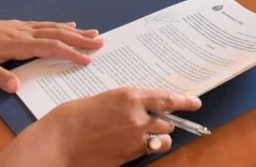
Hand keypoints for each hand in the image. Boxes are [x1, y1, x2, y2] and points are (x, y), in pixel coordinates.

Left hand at [0, 16, 101, 92]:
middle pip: (58, 34)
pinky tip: (69, 24)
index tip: (87, 60)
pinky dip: (61, 25)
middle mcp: (25, 33)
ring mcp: (23, 27)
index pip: (51, 47)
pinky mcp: (19, 26)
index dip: (70, 53)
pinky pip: (46, 24)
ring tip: (93, 33)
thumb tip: (17, 88)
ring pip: (54, 27)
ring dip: (75, 31)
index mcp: (18, 43)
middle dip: (80, 39)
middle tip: (101, 42)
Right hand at [0, 88, 201, 166]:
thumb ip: (125, 104)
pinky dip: (143, 149)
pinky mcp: (127, 157)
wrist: (58, 141)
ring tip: (142, 135)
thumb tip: (137, 109)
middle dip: (164, 122)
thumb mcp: (103, 100)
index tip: (196, 103)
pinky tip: (128, 146)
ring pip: (161, 140)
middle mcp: (137, 118)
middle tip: (157, 122)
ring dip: (157, 137)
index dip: (185, 101)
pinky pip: (144, 153)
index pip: (167, 99)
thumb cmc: (74, 116)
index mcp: (130, 97)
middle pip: (167, 122)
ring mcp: (133, 140)